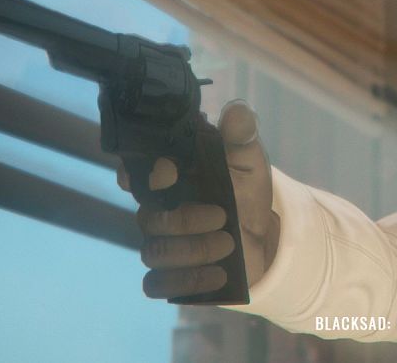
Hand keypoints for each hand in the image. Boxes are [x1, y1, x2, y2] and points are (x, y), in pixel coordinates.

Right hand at [118, 100, 278, 298]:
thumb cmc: (246, 192)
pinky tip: (218, 275)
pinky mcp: (171, 275)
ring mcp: (162, 244)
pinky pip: (156, 286)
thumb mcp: (250, 164)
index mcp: (171, 178)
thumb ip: (241, 139)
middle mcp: (159, 210)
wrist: (262, 236)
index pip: (135, 171)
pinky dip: (186, 281)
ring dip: (193, 250)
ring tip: (228, 244)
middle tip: (223, 217)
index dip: (140, 173)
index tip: (167, 172)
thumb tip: (237, 110)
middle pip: (148, 218)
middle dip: (186, 219)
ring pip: (153, 252)